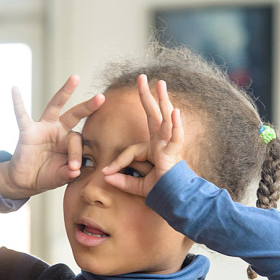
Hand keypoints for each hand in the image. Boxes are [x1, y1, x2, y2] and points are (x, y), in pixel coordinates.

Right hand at [0, 75, 104, 199]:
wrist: (26, 180)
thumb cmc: (46, 176)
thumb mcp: (60, 177)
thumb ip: (67, 174)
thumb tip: (75, 171)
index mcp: (69, 142)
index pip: (78, 141)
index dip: (76, 154)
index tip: (74, 168)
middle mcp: (59, 130)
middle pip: (75, 115)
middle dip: (88, 107)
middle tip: (102, 98)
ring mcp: (43, 128)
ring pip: (55, 106)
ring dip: (65, 92)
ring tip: (75, 78)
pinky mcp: (28, 131)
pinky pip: (21, 115)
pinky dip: (17, 103)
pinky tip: (15, 89)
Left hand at [101, 75, 183, 197]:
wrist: (175, 201)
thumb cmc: (160, 192)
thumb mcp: (136, 186)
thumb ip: (121, 180)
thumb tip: (104, 175)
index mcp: (154, 149)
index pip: (133, 149)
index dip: (118, 162)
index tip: (106, 173)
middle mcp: (162, 143)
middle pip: (154, 115)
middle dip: (148, 96)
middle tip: (142, 77)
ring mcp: (169, 146)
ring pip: (165, 120)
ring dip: (163, 101)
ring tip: (160, 83)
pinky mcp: (174, 154)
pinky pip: (175, 137)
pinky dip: (175, 125)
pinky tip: (174, 111)